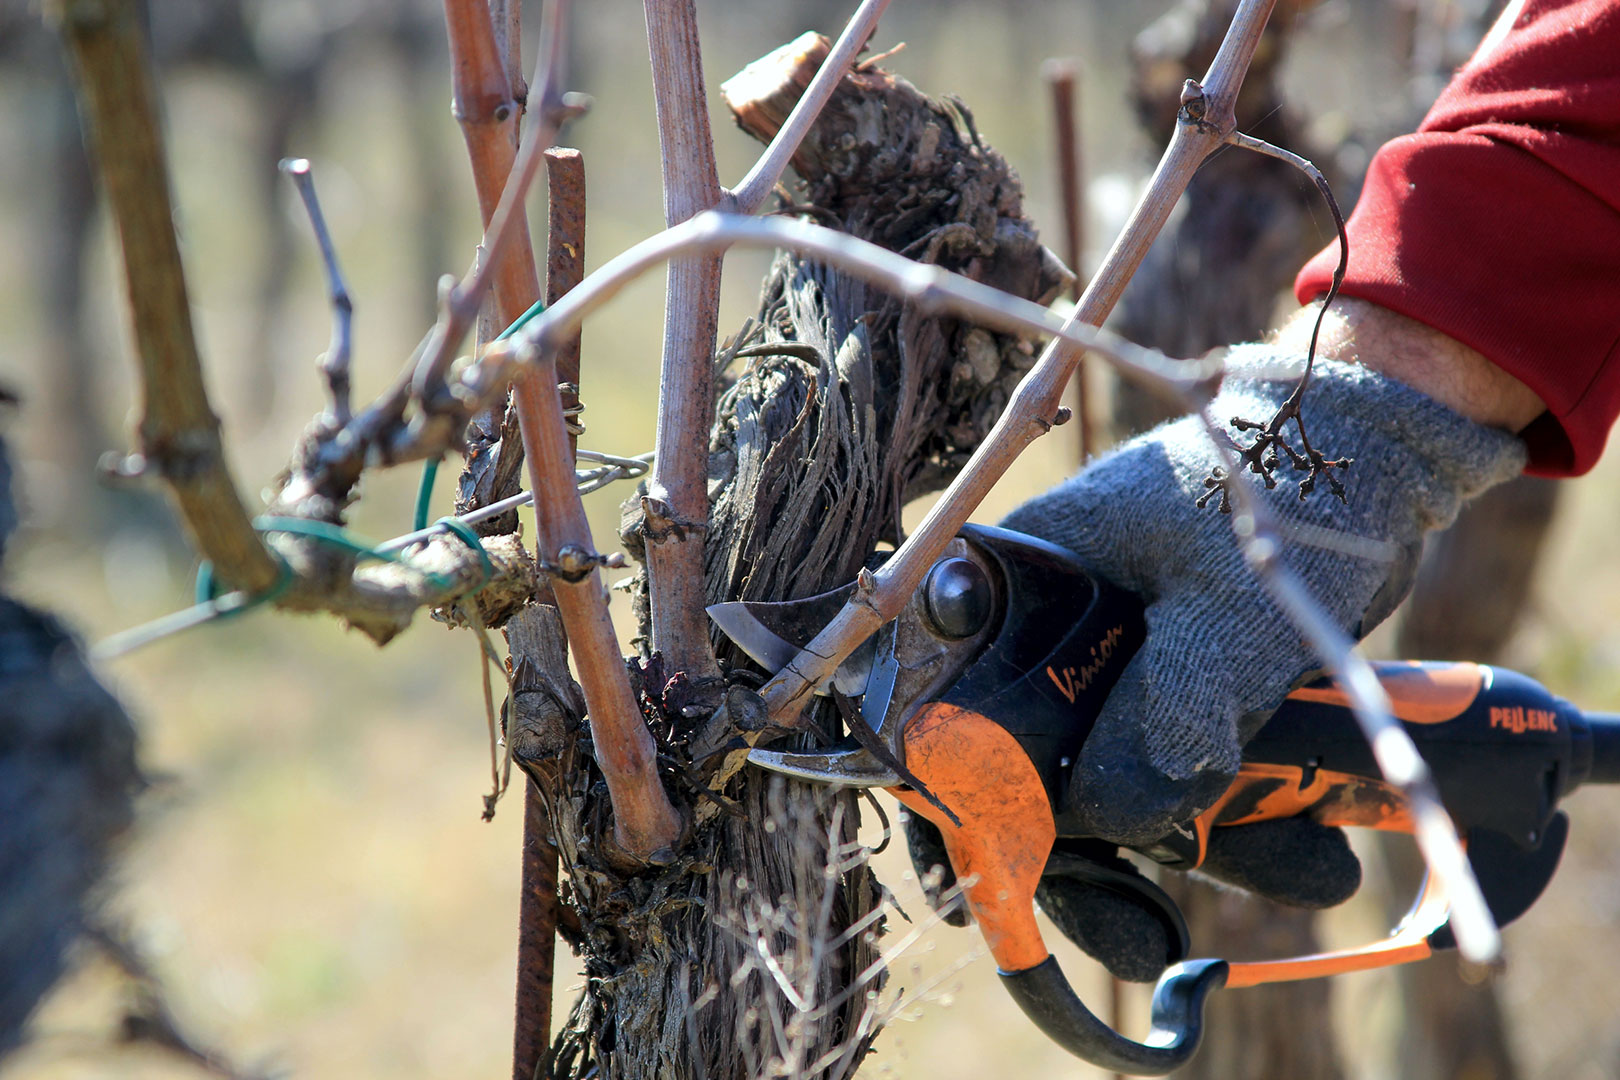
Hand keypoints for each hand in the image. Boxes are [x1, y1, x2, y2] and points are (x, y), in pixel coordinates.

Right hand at [963, 311, 1524, 979]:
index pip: (941, 696)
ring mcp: (1116, 663)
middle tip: (1140, 935)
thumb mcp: (1229, 610)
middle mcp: (1051, 628)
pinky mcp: (1176, 688)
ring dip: (1195, 847)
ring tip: (1298, 871)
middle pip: (1029, 765)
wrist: (1377, 461)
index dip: (951, 793)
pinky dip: (1241, 823)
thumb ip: (1166, 710)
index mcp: (1022, 579)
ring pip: (1117, 784)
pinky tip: (1314, 859)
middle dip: (1093, 853)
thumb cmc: (1286, 498)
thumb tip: (1107, 821)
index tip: (980, 880)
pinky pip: (1184, 776)